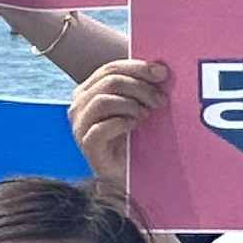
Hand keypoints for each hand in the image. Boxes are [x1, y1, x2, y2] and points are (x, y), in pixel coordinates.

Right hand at [69, 56, 167, 205]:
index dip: (138, 67)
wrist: (129, 174)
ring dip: (131, 104)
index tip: (162, 73)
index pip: (112, 68)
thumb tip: (160, 69)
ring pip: (103, 100)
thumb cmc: (135, 138)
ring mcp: (80, 125)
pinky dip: (121, 123)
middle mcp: (80, 105)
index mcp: (89, 90)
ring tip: (146, 115)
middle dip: (140, 87)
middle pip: (109, 81)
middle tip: (161, 100)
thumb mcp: (138, 106)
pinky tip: (134, 126)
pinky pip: (100, 128)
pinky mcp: (86, 145)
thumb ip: (141, 86)